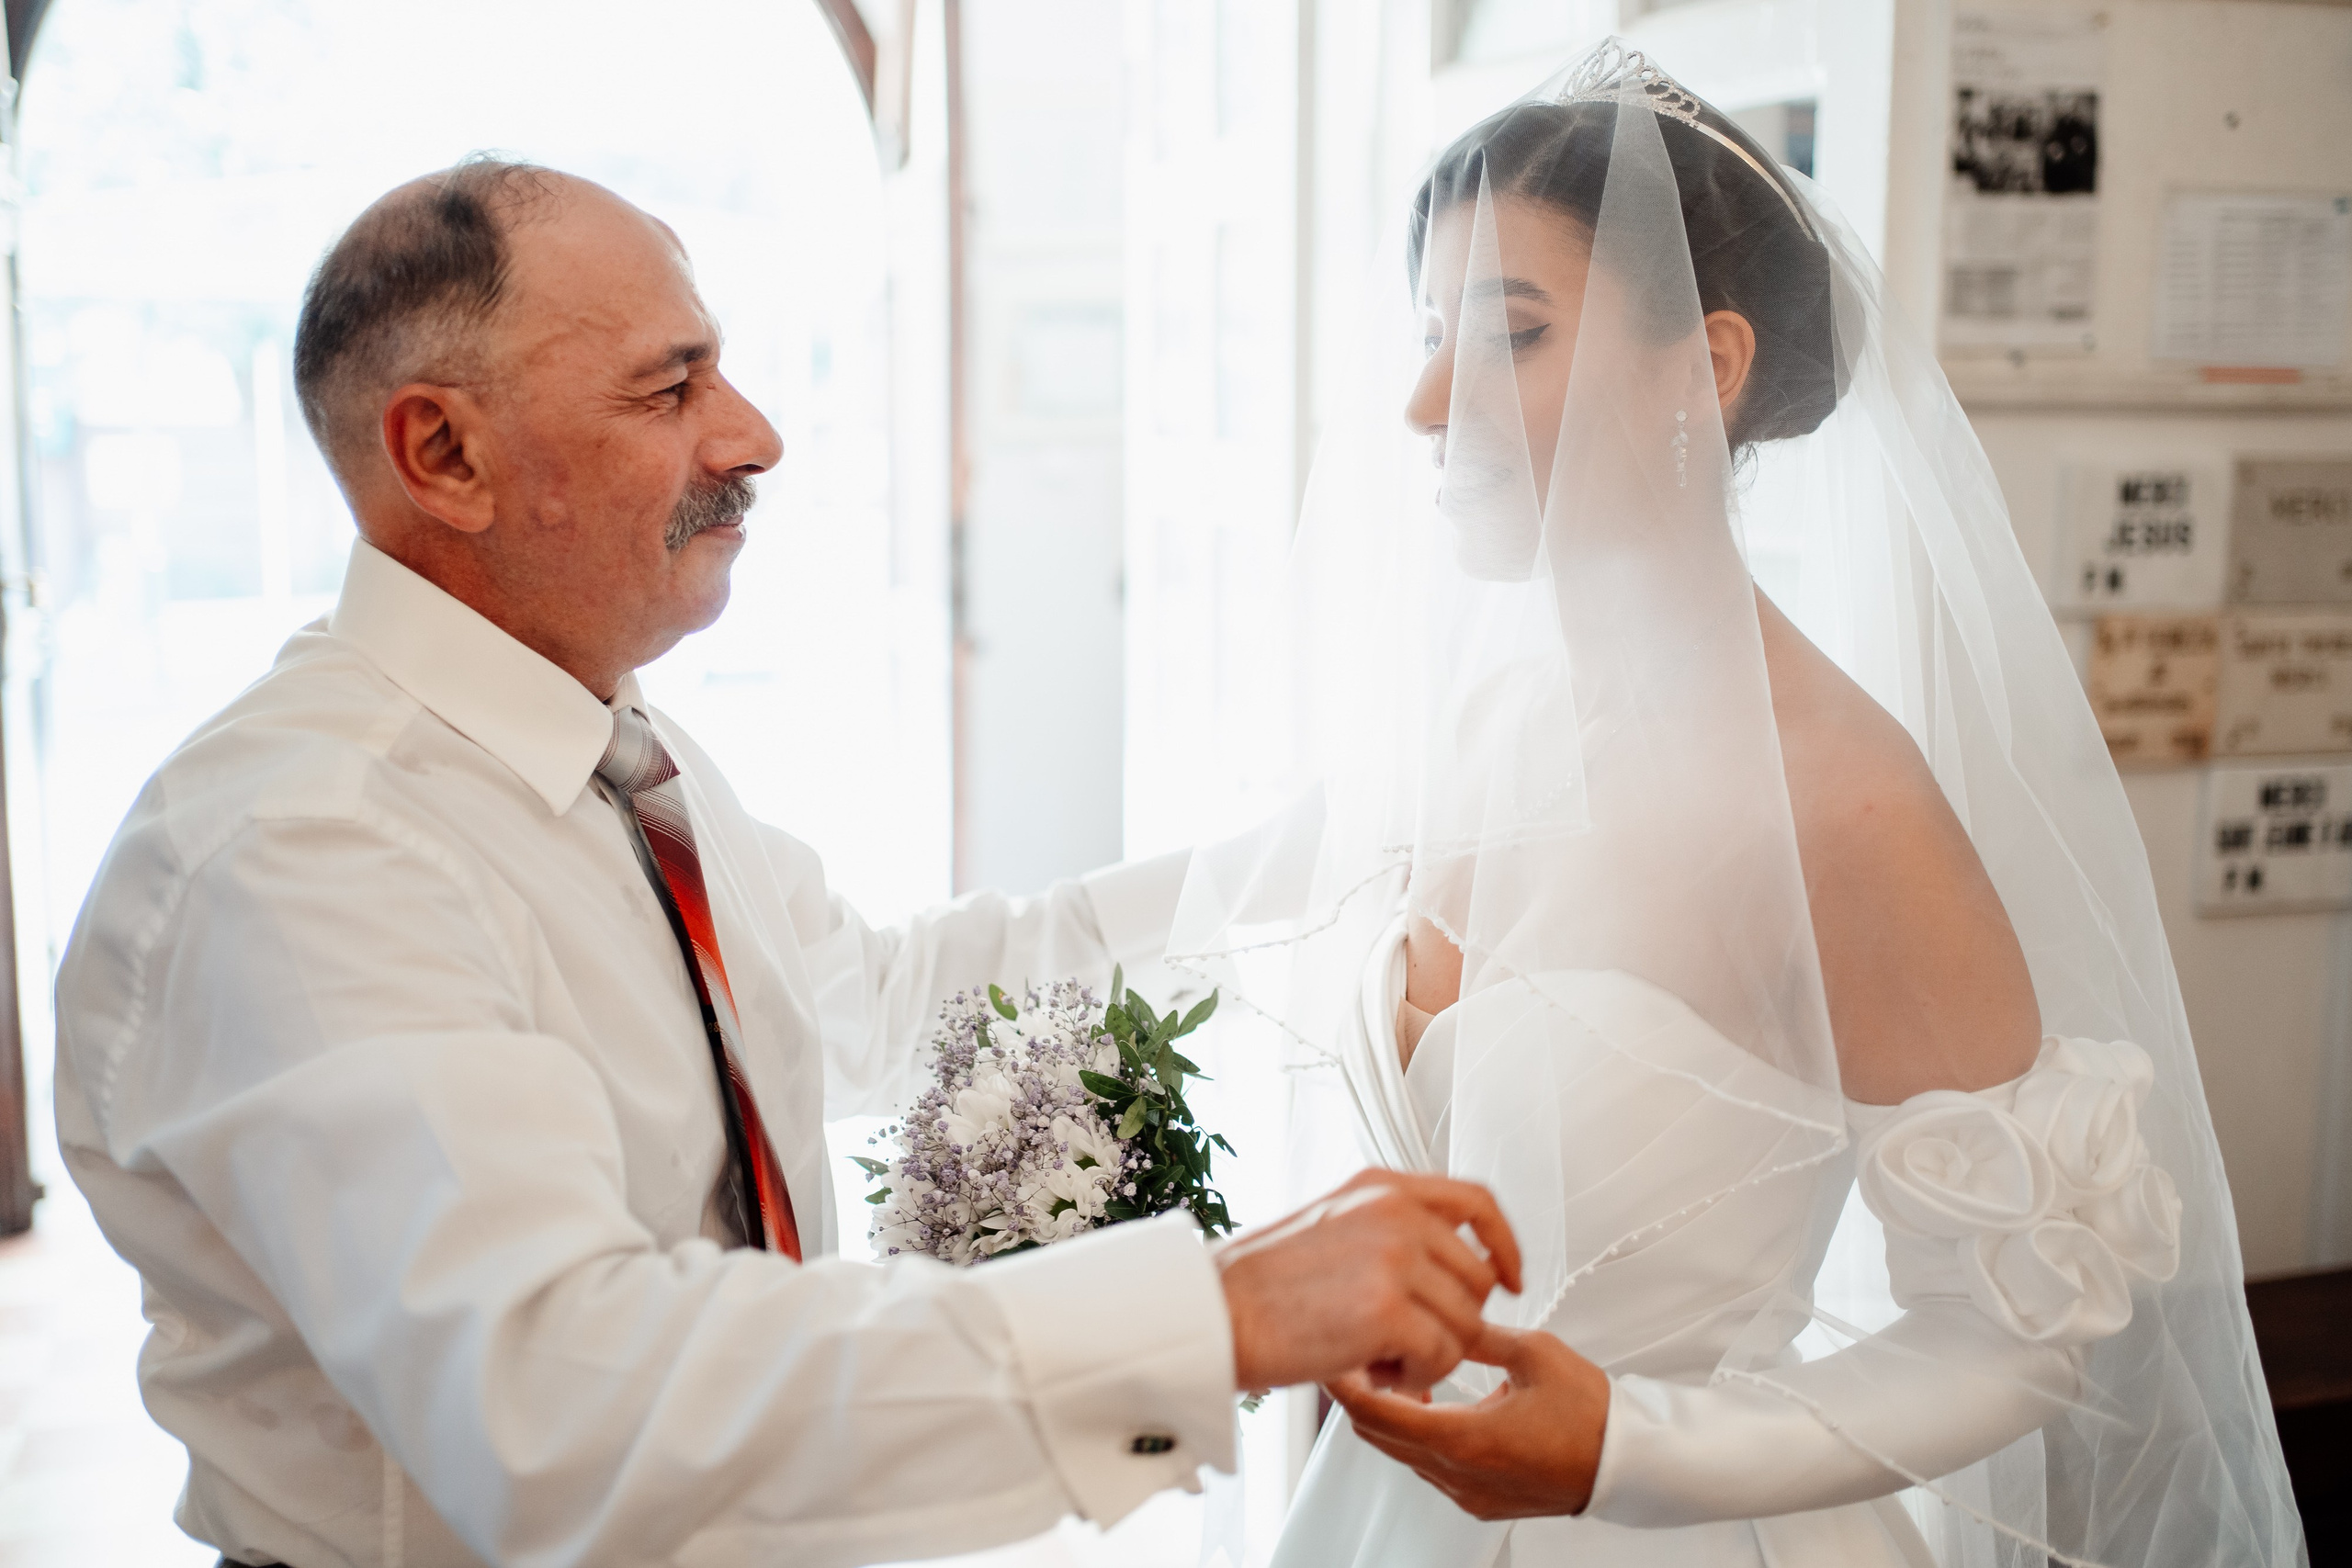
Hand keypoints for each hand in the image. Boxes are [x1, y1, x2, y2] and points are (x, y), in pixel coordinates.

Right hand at [1216, 1169, 1521, 1394]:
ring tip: (1379, 1357)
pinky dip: (1415, 1376)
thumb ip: (1389, 1228)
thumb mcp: (1331, 1223)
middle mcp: (1395, 1213)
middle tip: (1403, 1343)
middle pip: (1477, 1278)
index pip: (1476, 1202)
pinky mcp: (1389, 1309)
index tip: (1510, 1277)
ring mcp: (1395, 1258)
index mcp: (1382, 1188)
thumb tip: (1448, 1264)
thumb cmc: (1261, 1285)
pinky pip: (1441, 1354)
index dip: (1504, 1243)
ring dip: (1430, 1354)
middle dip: (1453, 1321)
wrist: (1214, 1314)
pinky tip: (1375, 1371)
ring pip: (1464, 1323)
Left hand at [1326, 1322, 1610, 1518]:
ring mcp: (1467, 1492)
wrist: (1627, 1463)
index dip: (1345, 1386)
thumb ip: (1477, 1335)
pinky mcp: (1479, 1500)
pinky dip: (1419, 1435)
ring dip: (1392, 1416)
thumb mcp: (1534, 1354)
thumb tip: (1442, 1314)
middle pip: (1380, 1438)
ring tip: (1402, 1372)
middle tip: (1361, 1356)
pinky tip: (1435, 1404)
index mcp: (1465, 1439)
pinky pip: (1430, 1468)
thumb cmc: (1591, 1415)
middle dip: (1362, 1397)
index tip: (1335, 1358)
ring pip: (1402, 1453)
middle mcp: (1459, 1474)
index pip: (1377, 1416)